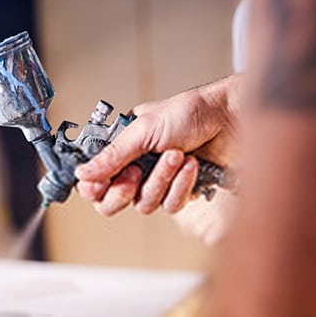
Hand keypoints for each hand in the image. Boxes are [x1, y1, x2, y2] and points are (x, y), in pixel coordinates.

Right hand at [74, 75, 240, 240]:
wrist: (232, 118)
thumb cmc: (191, 112)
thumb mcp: (144, 129)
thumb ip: (112, 156)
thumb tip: (83, 174)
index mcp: (122, 147)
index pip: (94, 179)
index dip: (93, 187)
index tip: (98, 185)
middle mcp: (137, 166)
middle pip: (112, 202)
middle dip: (123, 191)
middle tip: (135, 174)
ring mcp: (158, 181)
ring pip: (144, 204)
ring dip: (161, 180)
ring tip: (176, 155)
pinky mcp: (181, 192)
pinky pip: (171, 204)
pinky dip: (181, 184)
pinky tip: (191, 164)